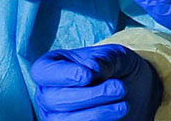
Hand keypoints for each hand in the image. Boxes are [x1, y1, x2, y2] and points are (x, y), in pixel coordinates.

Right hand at [32, 44, 162, 120]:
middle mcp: (48, 95)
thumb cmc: (113, 67)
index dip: (63, 75)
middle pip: (53, 100)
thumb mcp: (113, 56)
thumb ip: (103, 60)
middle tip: (119, 88)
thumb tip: (92, 69)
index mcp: (51, 68)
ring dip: (97, 114)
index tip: (87, 76)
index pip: (43, 72)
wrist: (128, 91)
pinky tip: (118, 113)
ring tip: (123, 105)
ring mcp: (57, 117)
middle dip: (89, 96)